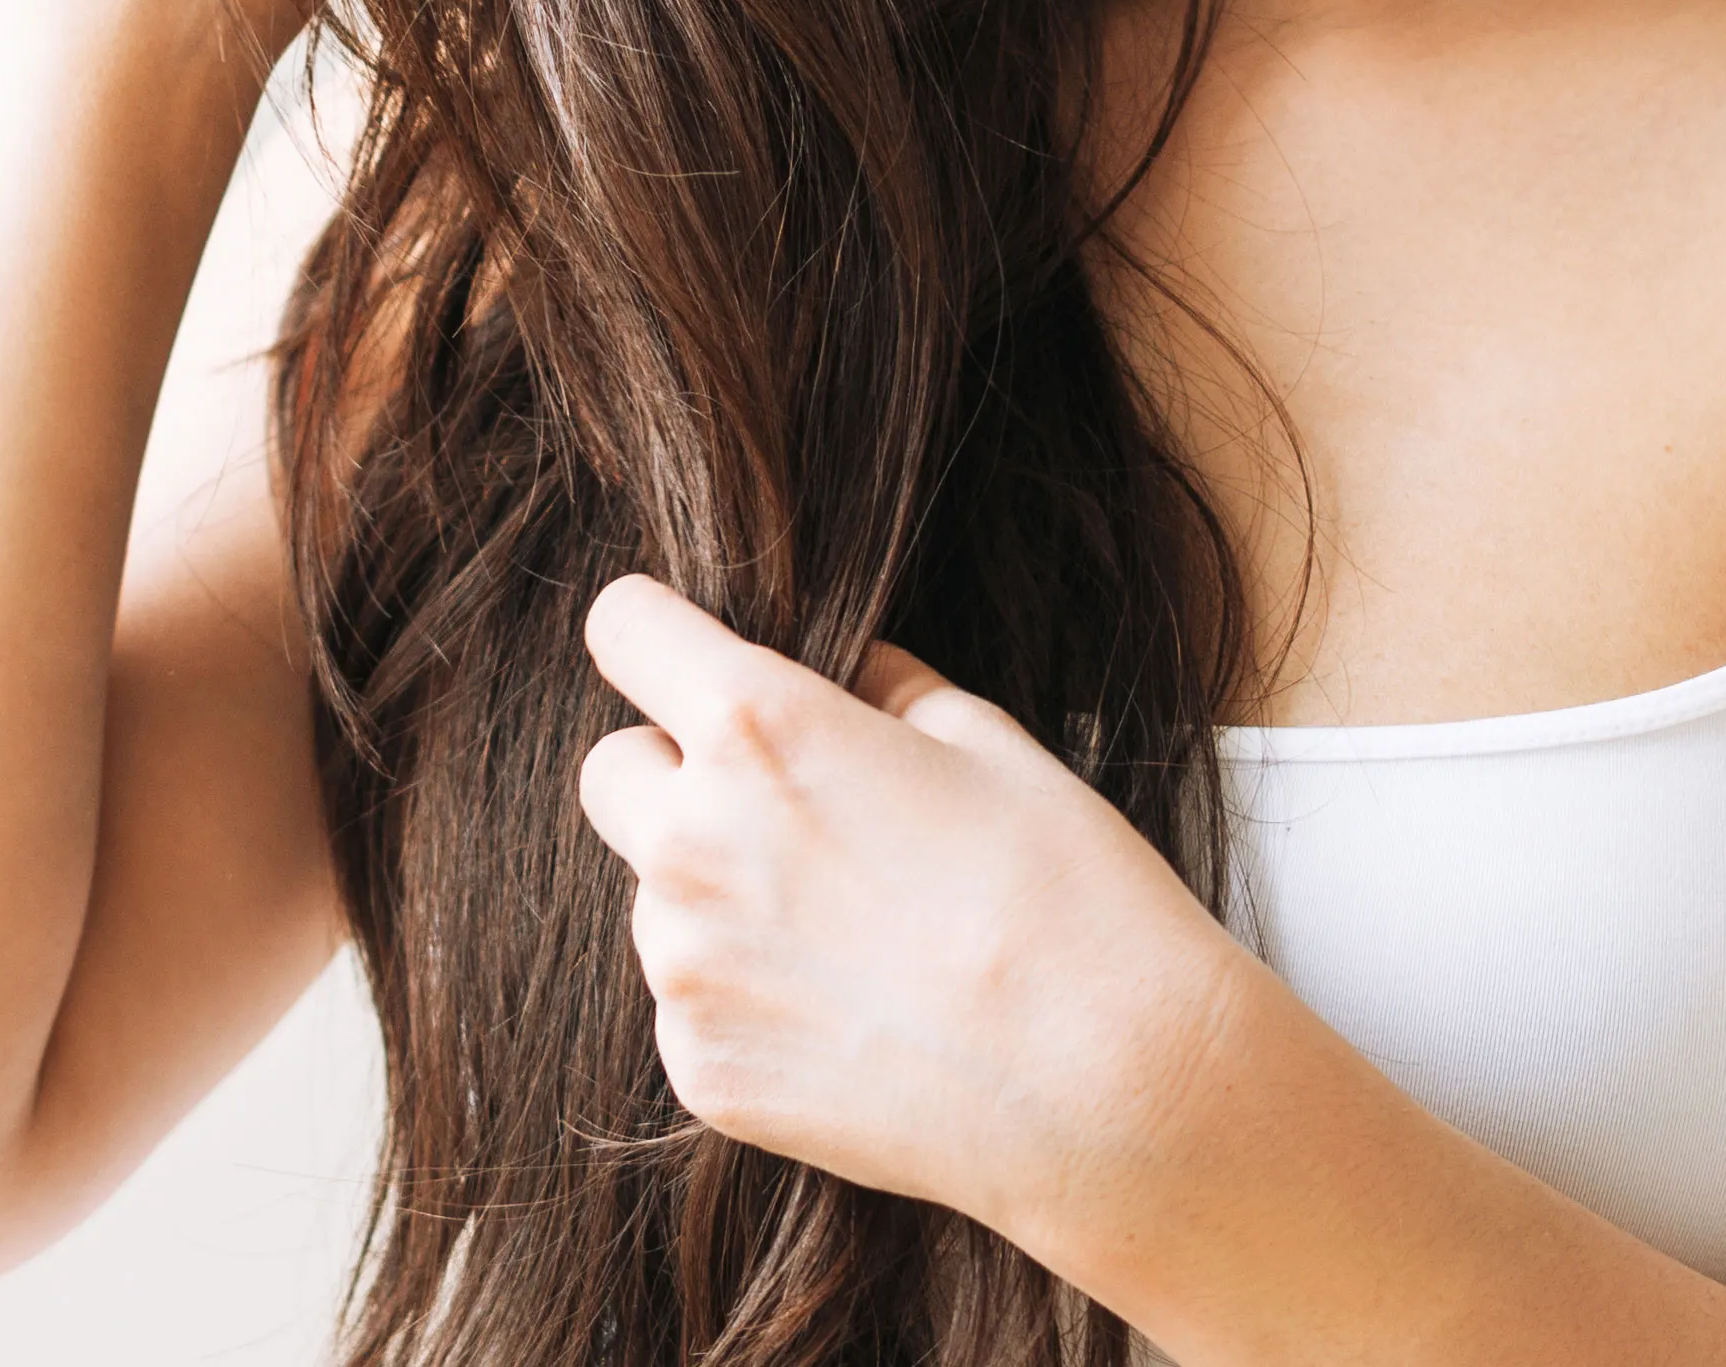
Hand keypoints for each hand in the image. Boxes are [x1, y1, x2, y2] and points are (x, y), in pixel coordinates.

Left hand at [572, 573, 1257, 1245]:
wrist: (1116, 1094)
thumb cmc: (1072, 898)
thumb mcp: (989, 740)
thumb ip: (879, 689)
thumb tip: (839, 677)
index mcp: (760, 733)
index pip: (625, 630)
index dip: (660, 635)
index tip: (687, 658)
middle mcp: (692, 843)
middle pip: (609, 771)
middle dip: (671, 772)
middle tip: (781, 810)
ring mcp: (685, 971)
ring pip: (654, 898)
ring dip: (716, 898)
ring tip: (850, 938)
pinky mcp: (700, 1070)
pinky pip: (690, 1006)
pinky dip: (746, 1003)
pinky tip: (852, 1020)